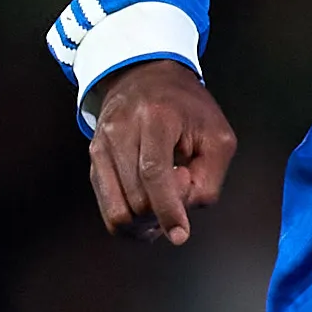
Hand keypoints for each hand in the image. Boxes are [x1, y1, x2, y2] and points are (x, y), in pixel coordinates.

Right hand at [86, 59, 235, 245]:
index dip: (167, 208)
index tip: (179, 234)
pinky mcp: (94, 159)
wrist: (145, 77)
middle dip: (163, 210)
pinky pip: (108, 207)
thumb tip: (182, 211)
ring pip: (118, 210)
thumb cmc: (188, 108)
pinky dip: (131, 218)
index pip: (154, 172)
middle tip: (181, 184)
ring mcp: (101, 145)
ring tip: (165, 200)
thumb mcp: (217, 136)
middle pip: (136, 198)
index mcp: (155, 117)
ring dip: (146, 220)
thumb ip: (208, 178)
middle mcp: (119, 130)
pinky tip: (149, 204)